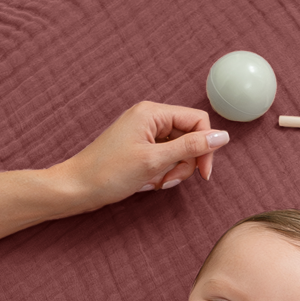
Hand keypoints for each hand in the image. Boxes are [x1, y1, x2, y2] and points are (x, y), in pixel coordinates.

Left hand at [53, 101, 230, 206]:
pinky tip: (147, 183)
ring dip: (173, 171)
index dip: (206, 147)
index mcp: (153, 112)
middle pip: (189, 137)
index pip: (198, 121)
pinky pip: (164, 158)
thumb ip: (191, 147)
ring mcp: (144, 133)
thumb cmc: (108, 173)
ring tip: (154, 183)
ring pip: (178, 150)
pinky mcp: (139, 147)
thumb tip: (222, 136)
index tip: (203, 174)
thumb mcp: (155, 161)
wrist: (76, 188)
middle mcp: (150, 117)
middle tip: (167, 180)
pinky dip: (161, 173)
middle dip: (185, 163)